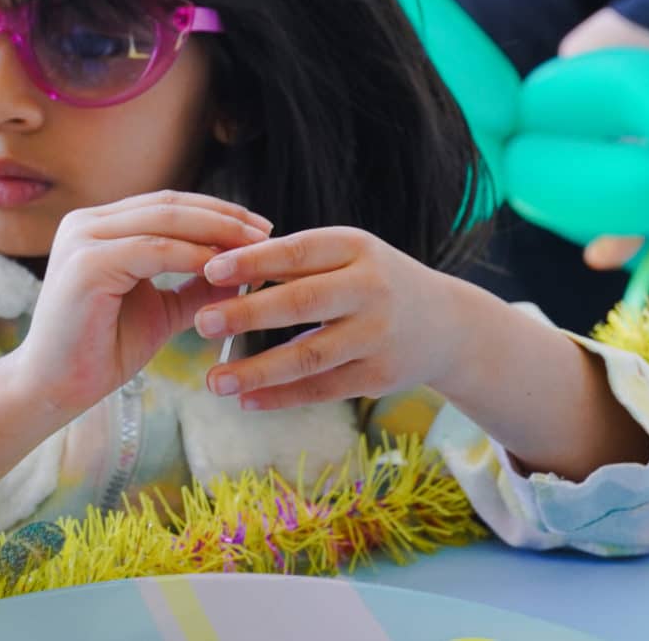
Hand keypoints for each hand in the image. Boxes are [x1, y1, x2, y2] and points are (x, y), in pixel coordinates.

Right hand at [17, 190, 270, 413]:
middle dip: (224, 216)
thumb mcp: (161, 310)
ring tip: (255, 247)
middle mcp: (86, 222)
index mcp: (99, 226)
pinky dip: (191, 256)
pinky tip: (222, 269)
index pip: (168, 204)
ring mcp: (82, 239)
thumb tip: (246, 271)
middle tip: (268, 231)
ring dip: (215, 231)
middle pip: (169, 204)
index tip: (261, 227)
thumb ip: (195, 286)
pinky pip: (152, 250)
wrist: (55, 389)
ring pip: (163, 220)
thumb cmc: (103, 349)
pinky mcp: (85, 264)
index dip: (217, 211)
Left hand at [193, 227, 469, 409]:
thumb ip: (292, 260)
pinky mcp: (380, 376)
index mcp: (356, 248)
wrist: (447, 324)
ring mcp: (378, 335)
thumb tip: (218, 266)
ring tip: (213, 380)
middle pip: (302, 303)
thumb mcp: (346, 256)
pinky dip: (282, 397)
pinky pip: (323, 389)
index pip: (299, 252)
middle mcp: (371, 289)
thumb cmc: (373, 280)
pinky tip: (245, 401)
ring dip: (258, 371)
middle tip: (201, 323)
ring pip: (309, 356)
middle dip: (247, 314)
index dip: (254, 262)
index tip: (209, 271)